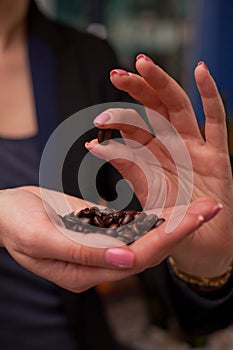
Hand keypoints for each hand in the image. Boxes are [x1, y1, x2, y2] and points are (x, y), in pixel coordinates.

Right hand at [0, 186, 219, 290]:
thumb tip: (126, 262)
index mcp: (88, 270)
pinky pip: (133, 222)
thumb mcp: (42, 240)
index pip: (137, 258)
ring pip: (146, 235)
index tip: (195, 220)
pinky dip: (155, 214)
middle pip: (150, 247)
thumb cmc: (16, 225)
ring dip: (174, 220)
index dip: (167, 239)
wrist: (6, 211)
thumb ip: (83, 253)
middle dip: (182, 229)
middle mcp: (101, 260)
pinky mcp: (102, 227)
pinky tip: (175, 204)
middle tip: (212, 208)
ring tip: (202, 205)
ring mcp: (102, 243)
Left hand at [86, 55, 232, 277]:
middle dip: (136, 90)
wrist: (200, 243)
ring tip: (142, 64)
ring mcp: (195, 148)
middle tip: (115, 75)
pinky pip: (216, 120)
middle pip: (154, 109)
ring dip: (162, 84)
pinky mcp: (218, 155)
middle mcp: (173, 147)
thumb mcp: (146, 192)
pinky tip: (200, 70)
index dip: (118, 121)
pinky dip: (210, 95)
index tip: (99, 122)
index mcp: (154, 157)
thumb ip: (127, 167)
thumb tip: (95, 144)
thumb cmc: (171, 220)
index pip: (135, 129)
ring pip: (179, 107)